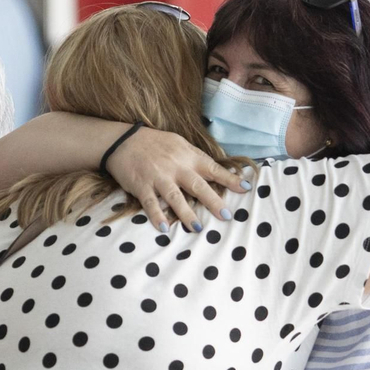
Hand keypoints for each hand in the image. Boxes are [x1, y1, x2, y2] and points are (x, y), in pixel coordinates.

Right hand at [105, 128, 249, 232]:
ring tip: (198, 227)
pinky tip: (164, 229)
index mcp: (188, 156)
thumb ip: (195, 157)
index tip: (245, 188)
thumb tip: (215, 170)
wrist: (124, 140)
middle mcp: (175, 167)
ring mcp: (158, 177)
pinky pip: (150, 203)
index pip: (213, 168)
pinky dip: (157, 216)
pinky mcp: (142, 186)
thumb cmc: (155, 143)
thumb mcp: (178, 143)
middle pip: (197, 185)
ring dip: (187, 213)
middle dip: (213, 201)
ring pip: (175, 197)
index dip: (230, 179)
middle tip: (225, 215)